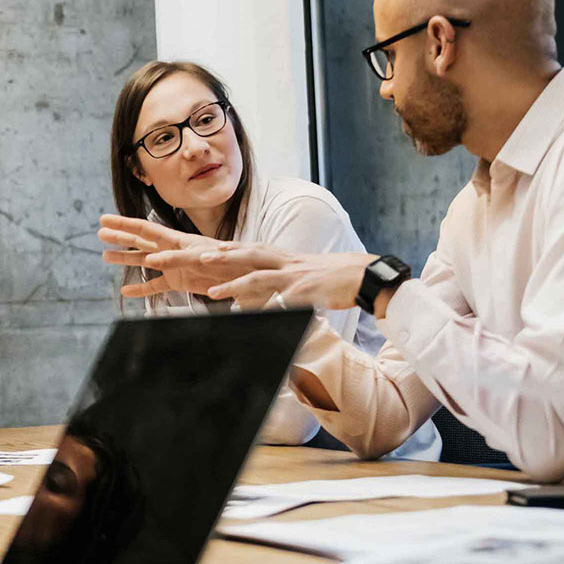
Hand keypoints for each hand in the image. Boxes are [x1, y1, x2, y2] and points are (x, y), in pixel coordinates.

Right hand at [98, 214, 282, 296]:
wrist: (253, 276)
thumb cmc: (236, 264)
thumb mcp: (213, 259)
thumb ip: (188, 259)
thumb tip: (162, 259)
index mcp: (180, 240)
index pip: (147, 230)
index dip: (125, 225)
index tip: (105, 220)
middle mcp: (174, 250)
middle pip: (141, 240)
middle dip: (120, 235)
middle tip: (99, 230)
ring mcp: (174, 266)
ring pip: (144, 261)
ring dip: (125, 258)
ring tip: (104, 257)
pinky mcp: (180, 282)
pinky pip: (156, 286)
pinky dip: (142, 289)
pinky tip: (125, 292)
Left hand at [203, 250, 378, 310]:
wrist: (364, 275)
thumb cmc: (332, 277)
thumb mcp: (302, 275)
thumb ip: (280, 284)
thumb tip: (257, 300)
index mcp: (284, 258)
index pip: (251, 249)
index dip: (228, 248)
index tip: (206, 248)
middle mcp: (285, 263)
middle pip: (247, 256)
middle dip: (221, 257)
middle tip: (199, 257)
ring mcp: (294, 277)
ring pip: (258, 277)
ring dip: (233, 284)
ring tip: (211, 292)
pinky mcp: (305, 292)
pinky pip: (281, 302)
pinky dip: (265, 308)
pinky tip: (250, 316)